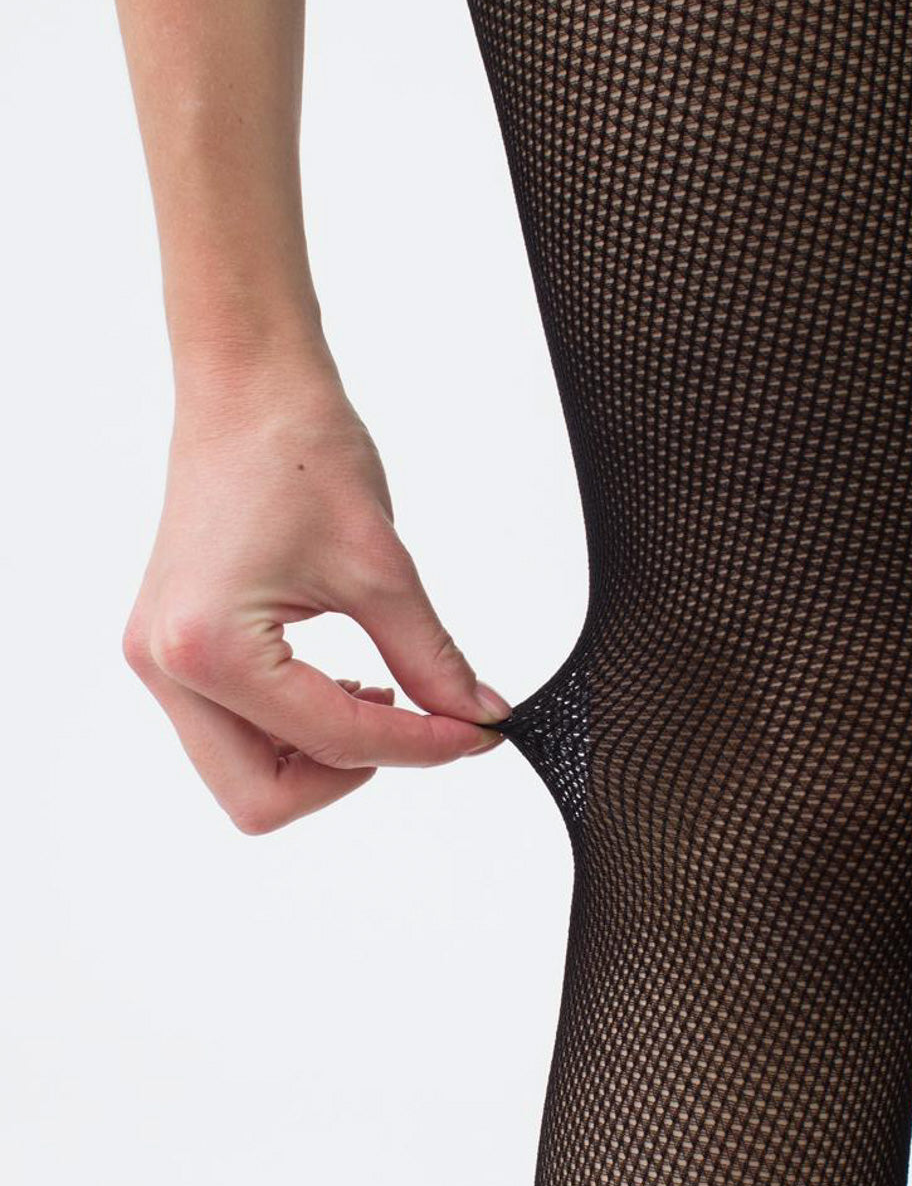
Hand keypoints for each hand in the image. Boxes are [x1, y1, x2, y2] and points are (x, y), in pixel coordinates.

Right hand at [123, 349, 510, 833]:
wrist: (247, 386)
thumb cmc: (299, 449)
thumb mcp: (381, 567)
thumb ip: (432, 660)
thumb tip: (477, 718)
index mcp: (209, 648)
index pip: (333, 743)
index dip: (420, 746)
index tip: (477, 733)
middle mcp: (167, 667)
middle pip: (262, 799)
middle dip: (349, 775)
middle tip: (415, 726)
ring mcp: (159, 662)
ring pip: (244, 776)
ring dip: (321, 758)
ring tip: (378, 696)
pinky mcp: (171, 650)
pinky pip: (234, 733)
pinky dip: (295, 729)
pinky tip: (343, 683)